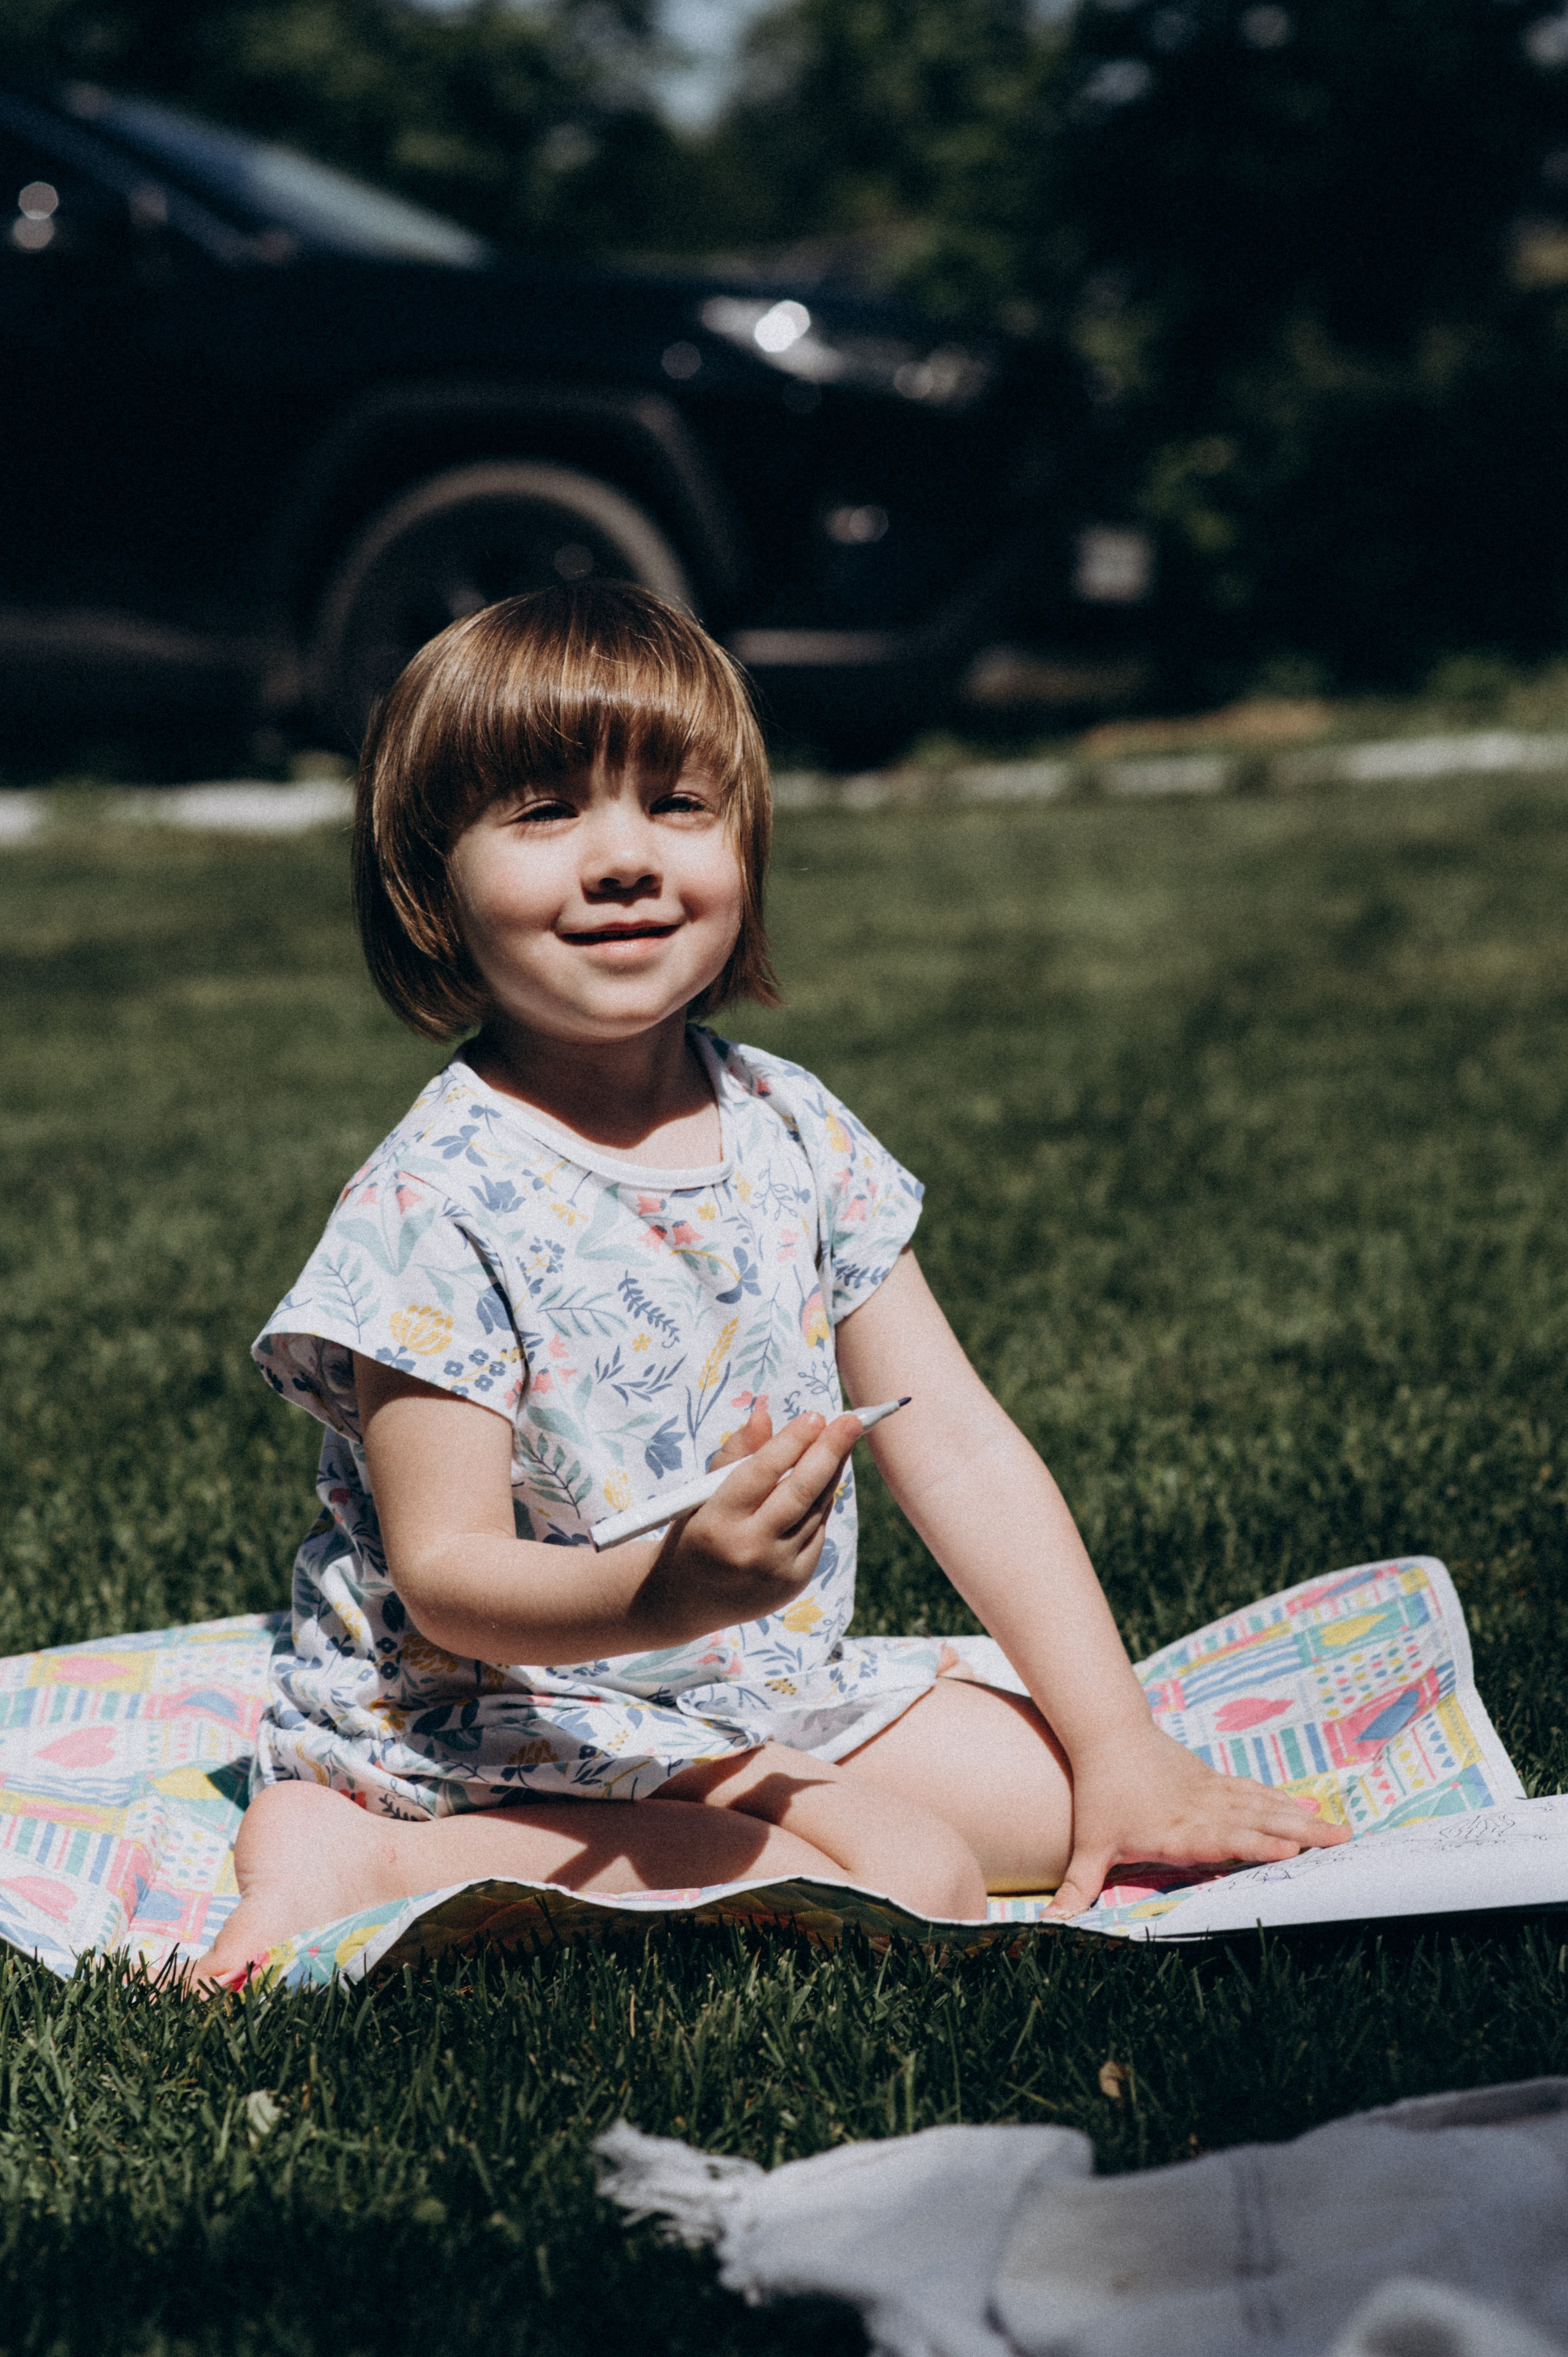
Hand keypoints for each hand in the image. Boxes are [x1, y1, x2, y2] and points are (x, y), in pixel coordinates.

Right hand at [632, 1405, 862, 1640]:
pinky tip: (824, 1482)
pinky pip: (817, 1533)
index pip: (761, 1473)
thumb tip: (764, 1415)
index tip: (815, 1415)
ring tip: (840, 1443)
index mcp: (717, 1521)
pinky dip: (821, 1505)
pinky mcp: (793, 1583)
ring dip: (831, 1474)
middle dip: (829, 1452)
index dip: (791, 1442)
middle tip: (851, 1421)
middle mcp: (748, 1549)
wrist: (685, 1601)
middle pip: (799, 1492)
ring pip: (815, 1512)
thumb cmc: (694, 1533)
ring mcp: (774, 1571)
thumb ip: (735, 1454)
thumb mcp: (699, 1494)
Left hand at [1045, 1721, 1351, 1917]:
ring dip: (1302, 1818)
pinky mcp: (1214, 1780)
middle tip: (1341, 1843)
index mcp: (1177, 1831)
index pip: (1221, 1840)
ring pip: (1264, 1805)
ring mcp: (1212, 1792)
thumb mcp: (1088, 1846)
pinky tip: (1306, 1808)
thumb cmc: (1099, 1793)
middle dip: (1300, 1834)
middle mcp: (1202, 1811)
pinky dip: (1282, 1801)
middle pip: (1256, 1822)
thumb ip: (1076, 1888)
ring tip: (1339, 1831)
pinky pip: (1255, 1792)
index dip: (1254, 1846)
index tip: (1289, 1850)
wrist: (1106, 1732)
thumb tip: (1050, 1926)